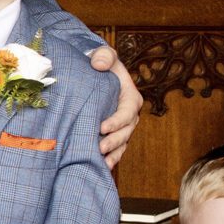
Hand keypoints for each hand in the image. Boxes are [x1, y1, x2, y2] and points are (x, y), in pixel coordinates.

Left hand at [88, 46, 141, 170]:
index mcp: (131, 98)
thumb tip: (99, 64)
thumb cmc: (100, 64)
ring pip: (121, 144)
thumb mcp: (104, 55)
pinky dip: (109, 159)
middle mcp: (130, 116)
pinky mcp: (112, 136)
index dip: (116, 121)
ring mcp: (122, 128)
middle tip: (99, 147)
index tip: (102, 127)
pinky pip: (114, 150)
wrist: (93, 76)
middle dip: (114, 141)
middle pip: (125, 132)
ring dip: (113, 154)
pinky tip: (99, 168)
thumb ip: (104, 55)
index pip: (127, 112)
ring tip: (101, 163)